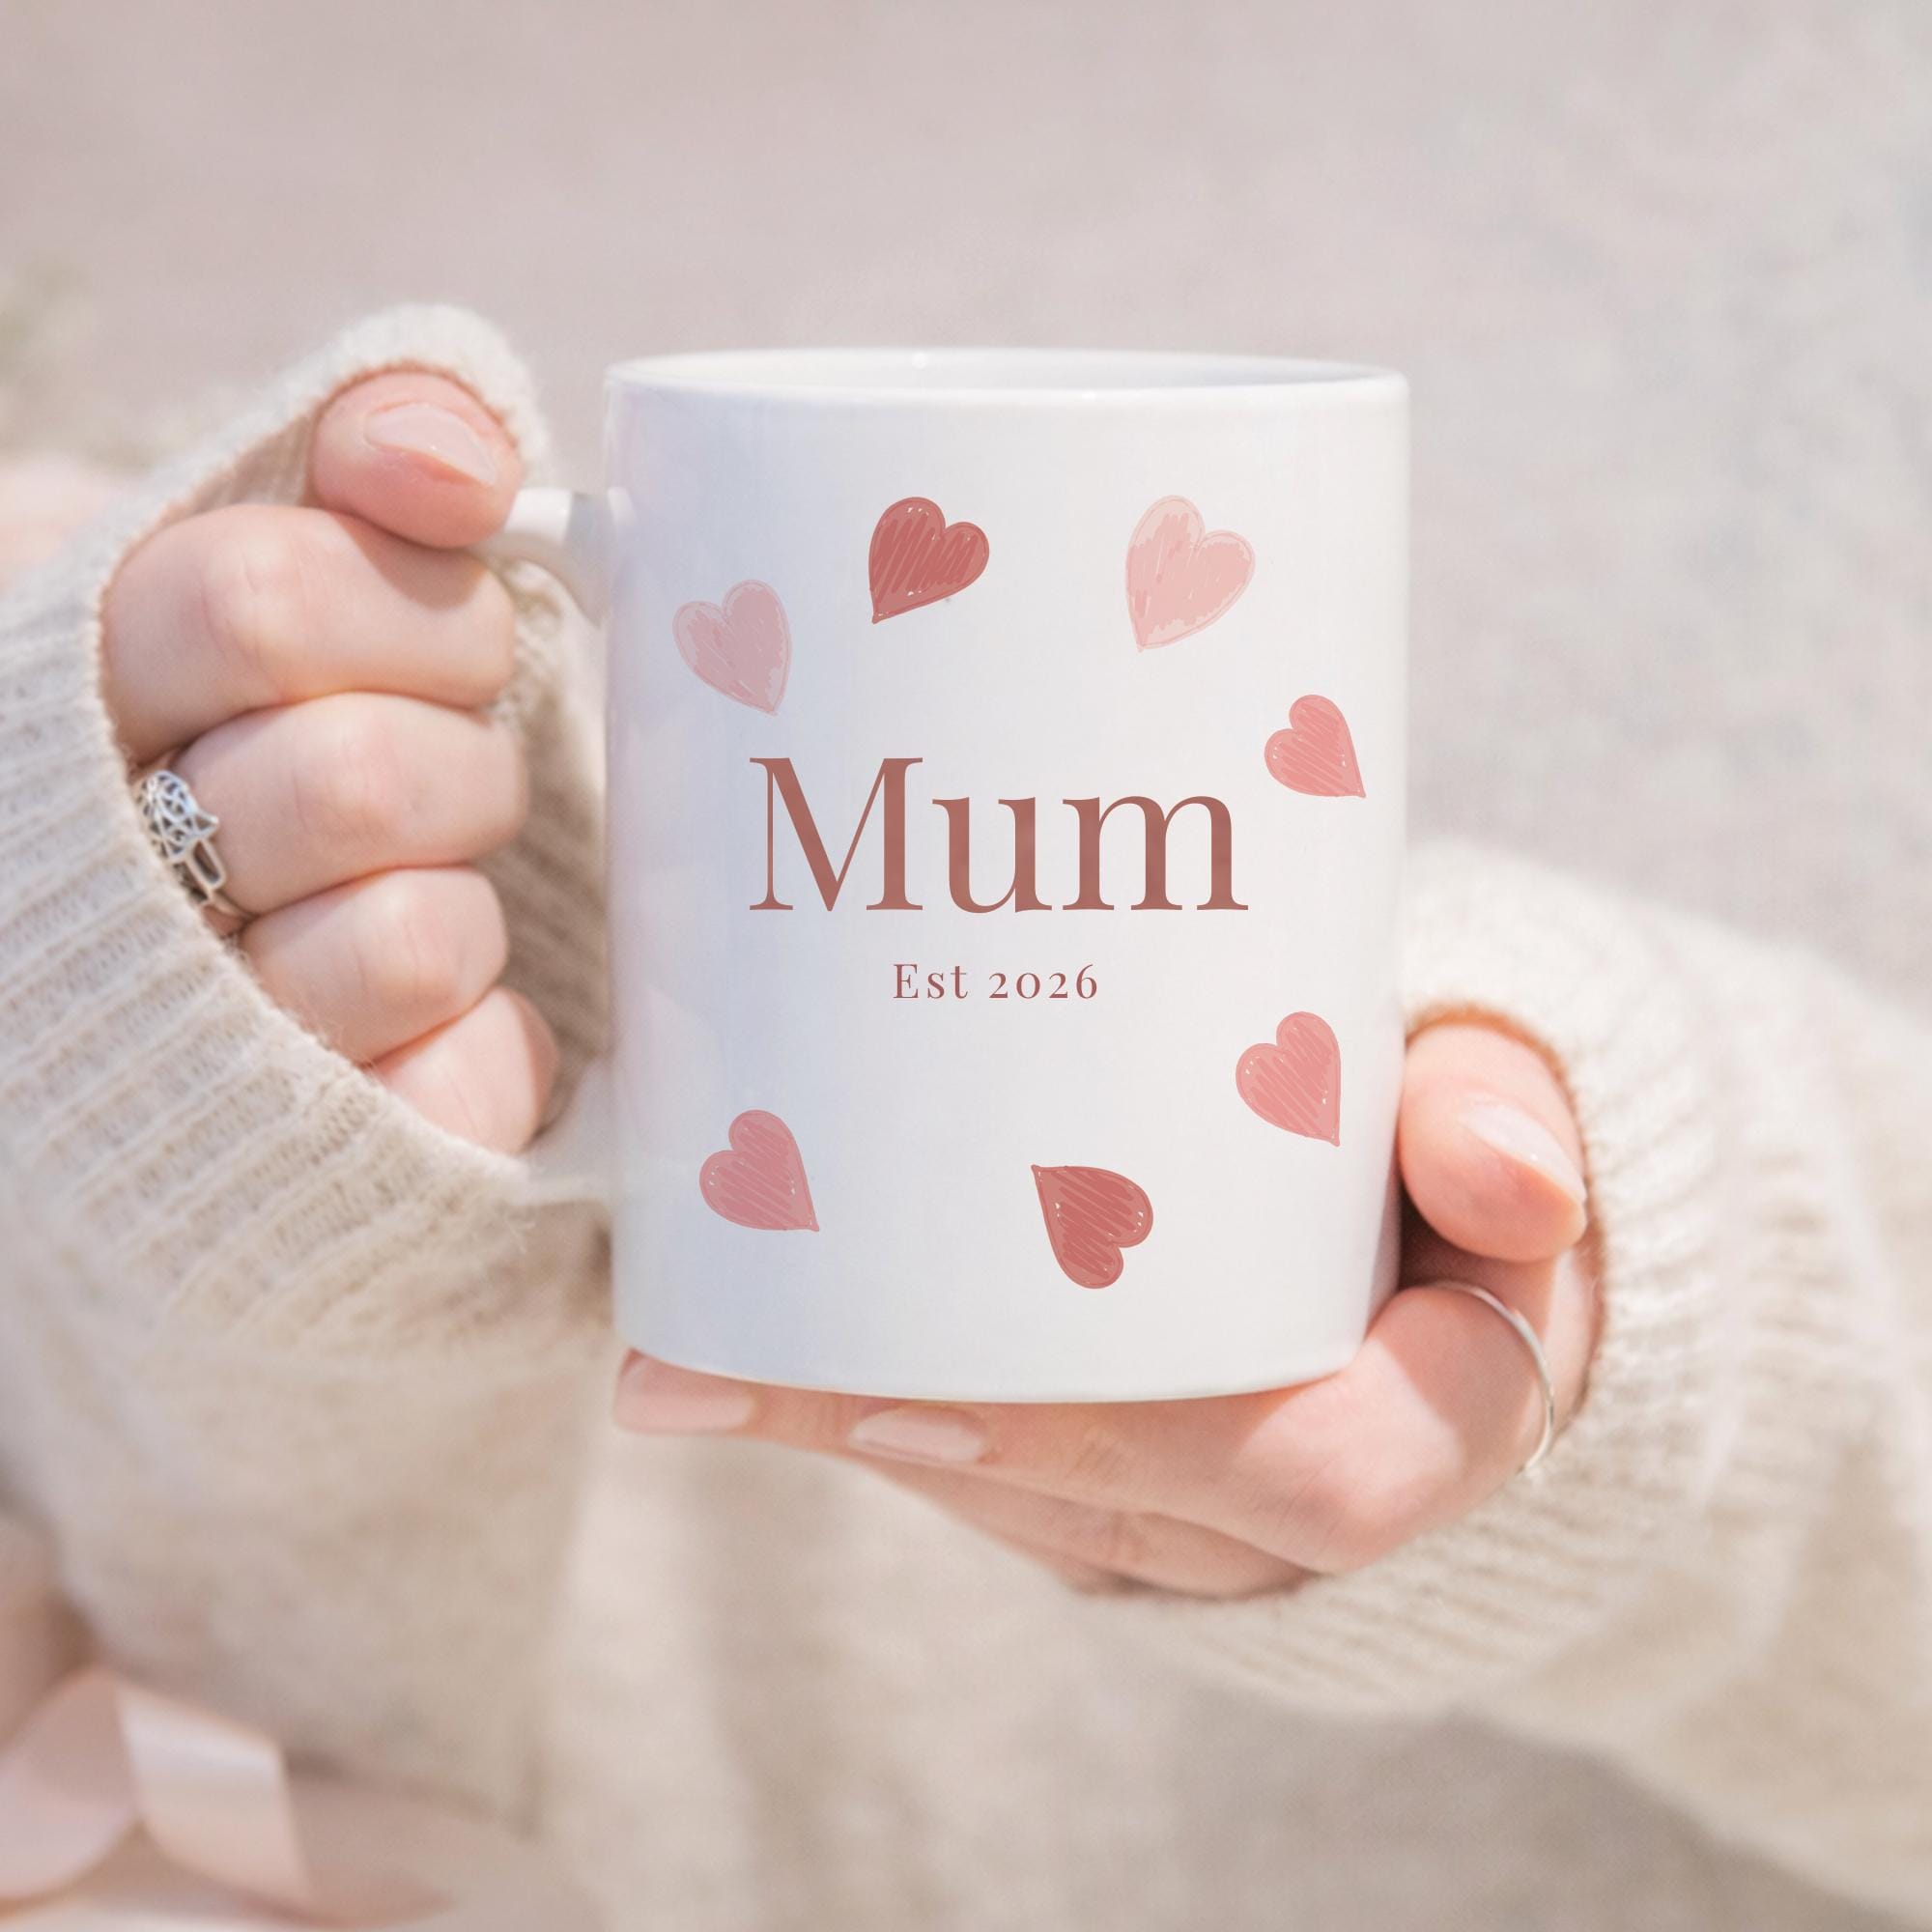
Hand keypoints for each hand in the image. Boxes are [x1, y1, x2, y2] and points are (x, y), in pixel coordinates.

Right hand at [102, 373, 554, 1151]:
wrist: (200, 948)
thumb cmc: (268, 715)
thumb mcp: (288, 555)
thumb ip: (364, 461)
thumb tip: (459, 458)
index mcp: (77, 691)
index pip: (256, 602)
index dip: (411, 600)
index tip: (445, 601)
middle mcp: (111, 874)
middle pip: (358, 778)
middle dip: (458, 747)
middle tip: (444, 754)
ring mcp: (203, 1028)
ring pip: (411, 941)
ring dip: (466, 889)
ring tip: (419, 880)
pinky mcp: (313, 1145)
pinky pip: (459, 1086)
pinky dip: (491, 1036)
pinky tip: (449, 1006)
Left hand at [613, 1021, 1595, 1594]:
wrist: (1446, 1235)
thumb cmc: (1463, 1165)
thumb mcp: (1506, 1119)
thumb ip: (1504, 1129)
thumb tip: (1510, 1179)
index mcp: (1423, 1425)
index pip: (1294, 1475)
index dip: (1112, 1438)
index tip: (920, 1385)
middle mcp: (1283, 1497)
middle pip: (1083, 1495)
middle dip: (885, 1434)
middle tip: (691, 1363)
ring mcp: (1187, 1499)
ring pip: (1008, 1490)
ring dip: (839, 1423)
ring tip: (675, 1344)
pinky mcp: (1112, 1467)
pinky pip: (987, 1458)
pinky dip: (871, 1395)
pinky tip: (750, 1320)